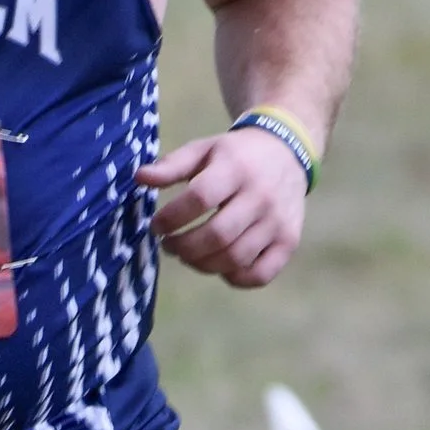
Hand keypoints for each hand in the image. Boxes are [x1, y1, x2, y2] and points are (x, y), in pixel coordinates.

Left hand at [138, 126, 307, 286]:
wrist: (287, 153)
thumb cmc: (236, 155)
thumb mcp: (204, 150)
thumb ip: (172, 166)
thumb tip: (139, 177)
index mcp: (236, 168)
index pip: (200, 198)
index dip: (171, 218)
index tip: (156, 226)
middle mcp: (261, 196)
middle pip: (218, 235)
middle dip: (184, 248)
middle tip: (169, 246)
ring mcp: (278, 222)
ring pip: (236, 258)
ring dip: (203, 264)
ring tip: (188, 255)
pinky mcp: (289, 242)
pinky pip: (260, 275)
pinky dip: (234, 278)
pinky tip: (219, 266)